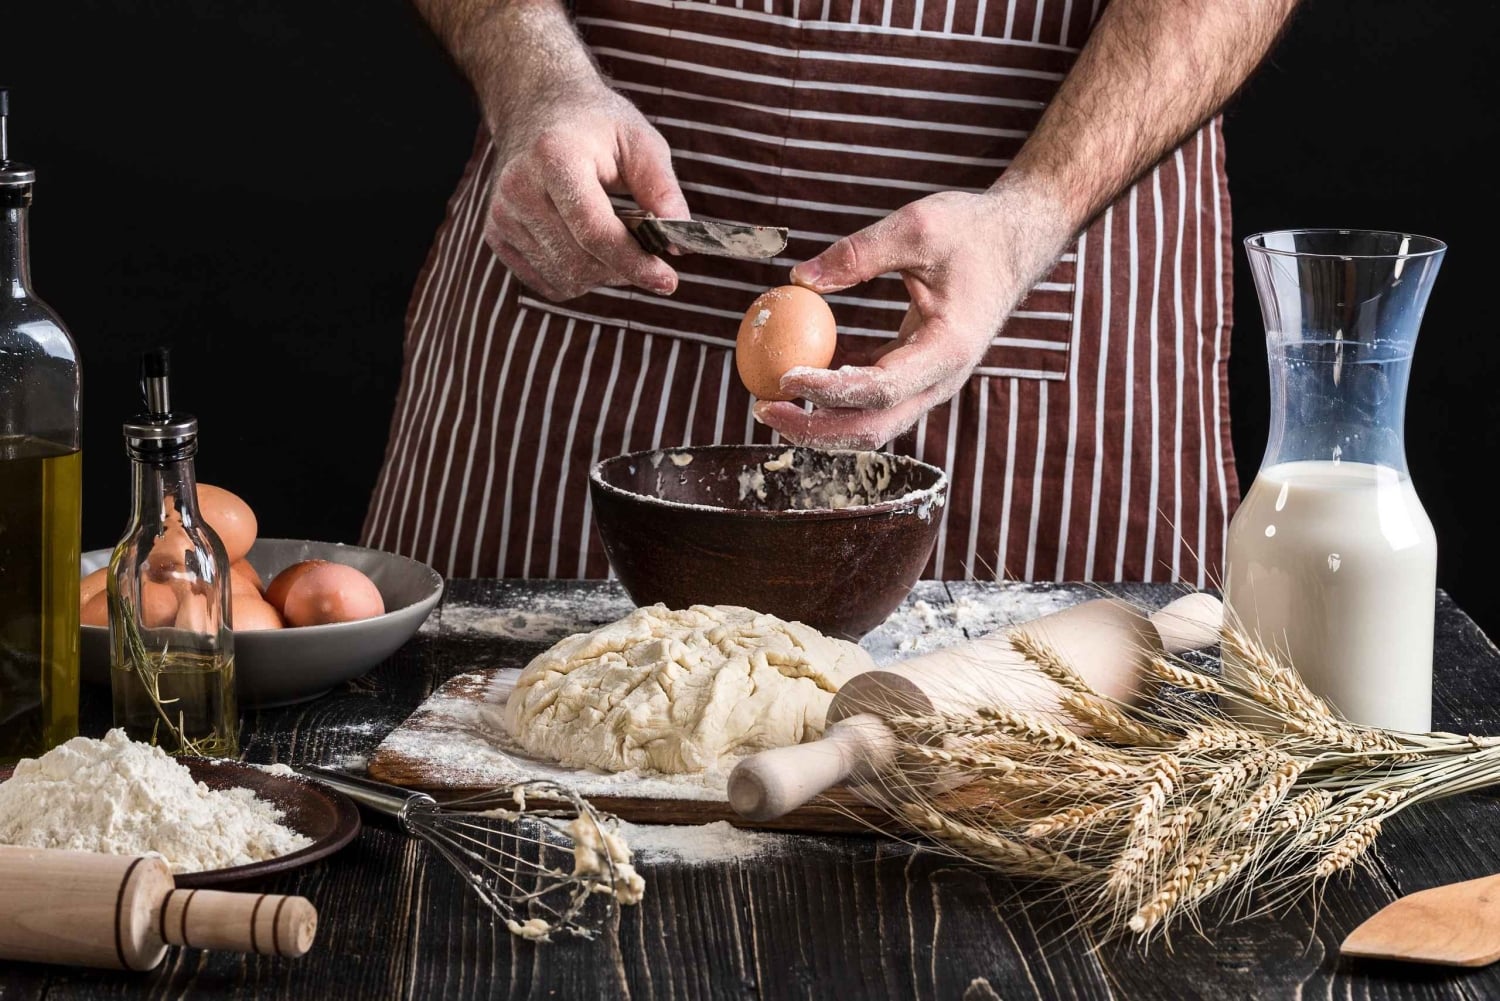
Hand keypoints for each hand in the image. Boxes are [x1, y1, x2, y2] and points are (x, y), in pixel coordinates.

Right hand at [484, 82, 688, 300]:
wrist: (537, 108)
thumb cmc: (597, 126)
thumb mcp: (641, 141)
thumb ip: (663, 190)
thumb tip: (679, 245)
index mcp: (554, 157)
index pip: (595, 230)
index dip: (634, 262)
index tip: (668, 280)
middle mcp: (519, 187)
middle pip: (580, 262)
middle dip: (624, 269)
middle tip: (647, 251)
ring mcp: (502, 214)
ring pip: (566, 279)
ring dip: (603, 274)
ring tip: (616, 240)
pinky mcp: (496, 235)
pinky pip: (548, 283)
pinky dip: (578, 278)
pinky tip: (587, 247)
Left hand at [754, 188, 1070, 449]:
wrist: (1016, 242)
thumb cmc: (972, 230)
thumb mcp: (917, 227)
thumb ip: (858, 252)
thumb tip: (799, 278)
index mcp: (948, 349)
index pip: (880, 388)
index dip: (828, 389)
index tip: (784, 376)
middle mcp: (942, 380)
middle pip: (872, 427)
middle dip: (814, 428)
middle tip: (763, 407)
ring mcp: (930, 383)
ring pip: (871, 423)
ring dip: (819, 420)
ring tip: (771, 400)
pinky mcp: (917, 375)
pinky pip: (872, 399)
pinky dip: (834, 395)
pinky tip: (799, 371)